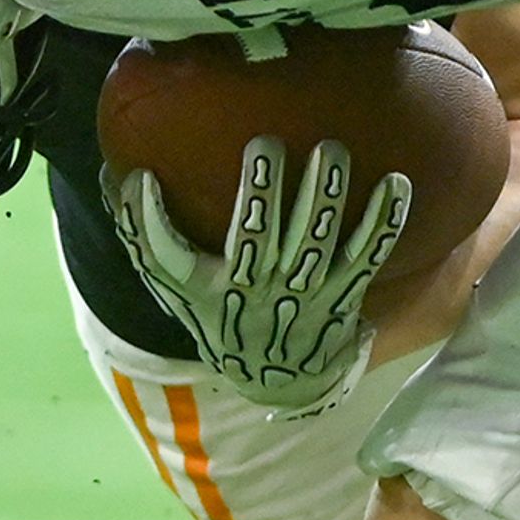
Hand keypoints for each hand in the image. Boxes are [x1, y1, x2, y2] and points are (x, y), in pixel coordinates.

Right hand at [109, 137, 414, 418]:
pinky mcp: (347, 293)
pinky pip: (368, 255)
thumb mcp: (176, 287)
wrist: (276, 378)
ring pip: (319, 243)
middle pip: (264, 240)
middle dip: (264, 192)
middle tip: (266, 142)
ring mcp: (310, 293)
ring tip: (330, 150)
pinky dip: (383, 222)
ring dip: (325, 197)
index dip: (156, 222)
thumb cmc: (219, 312)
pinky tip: (397, 183)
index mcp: (219, 287)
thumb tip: (121, 176)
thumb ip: (146, 235)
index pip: (184, 254)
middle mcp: (265, 291)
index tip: (148, 179)